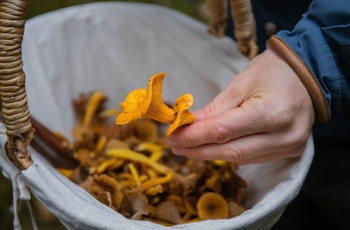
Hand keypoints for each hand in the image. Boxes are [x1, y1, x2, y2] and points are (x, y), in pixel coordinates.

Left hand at [165, 48, 314, 164]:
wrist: (308, 74)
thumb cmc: (272, 71)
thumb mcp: (240, 84)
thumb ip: (215, 110)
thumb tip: (186, 126)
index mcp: (271, 113)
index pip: (223, 132)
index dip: (193, 137)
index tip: (171, 137)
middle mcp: (283, 136)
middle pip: (230, 151)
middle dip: (197, 150)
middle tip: (174, 146)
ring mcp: (289, 147)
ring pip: (239, 158)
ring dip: (211, 154)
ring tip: (188, 147)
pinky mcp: (289, 152)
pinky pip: (251, 158)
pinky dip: (229, 153)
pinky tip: (212, 148)